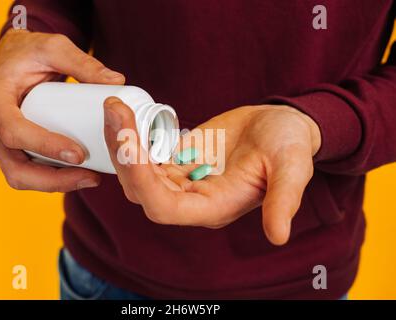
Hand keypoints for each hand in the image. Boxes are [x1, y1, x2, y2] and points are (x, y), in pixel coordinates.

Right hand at [0, 29, 124, 191]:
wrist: (16, 58)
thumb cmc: (31, 51)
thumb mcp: (56, 48)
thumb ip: (84, 64)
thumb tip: (117, 82)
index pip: (12, 131)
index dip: (44, 146)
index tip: (78, 154)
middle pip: (15, 167)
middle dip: (54, 180)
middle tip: (91, 177)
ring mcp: (2, 140)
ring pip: (22, 176)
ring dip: (57, 184)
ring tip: (92, 178)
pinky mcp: (15, 148)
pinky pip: (31, 171)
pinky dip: (55, 179)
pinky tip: (82, 175)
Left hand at [104, 97, 320, 244]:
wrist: (280, 126)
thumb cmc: (289, 146)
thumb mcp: (292, 168)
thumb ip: (284, 200)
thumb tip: (278, 236)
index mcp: (214, 207)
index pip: (164, 208)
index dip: (143, 182)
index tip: (131, 144)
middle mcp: (191, 198)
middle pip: (141, 189)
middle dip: (123, 155)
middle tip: (114, 112)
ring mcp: (181, 178)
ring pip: (137, 171)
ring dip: (121, 143)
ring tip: (114, 107)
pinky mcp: (177, 158)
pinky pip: (145, 153)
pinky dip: (132, 135)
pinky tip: (124, 111)